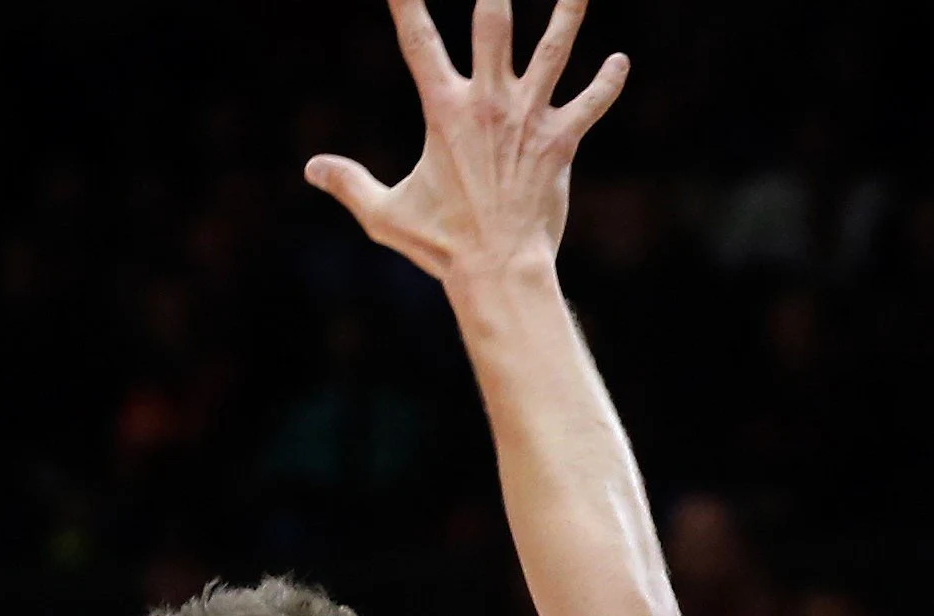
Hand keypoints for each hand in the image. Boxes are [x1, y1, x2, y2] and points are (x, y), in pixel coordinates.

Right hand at [305, 0, 626, 285]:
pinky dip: (606, 85)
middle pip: (493, 26)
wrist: (498, 270)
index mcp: (444, 110)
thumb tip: (311, 168)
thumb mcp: (384, 214)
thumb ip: (349, 184)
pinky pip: (589, 105)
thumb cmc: (441, 244)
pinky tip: (621, 62)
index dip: (407, 1)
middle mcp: (488, 102)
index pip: (418, 40)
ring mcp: (528, 119)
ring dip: (568, 14)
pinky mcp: (560, 142)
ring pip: (553, 52)